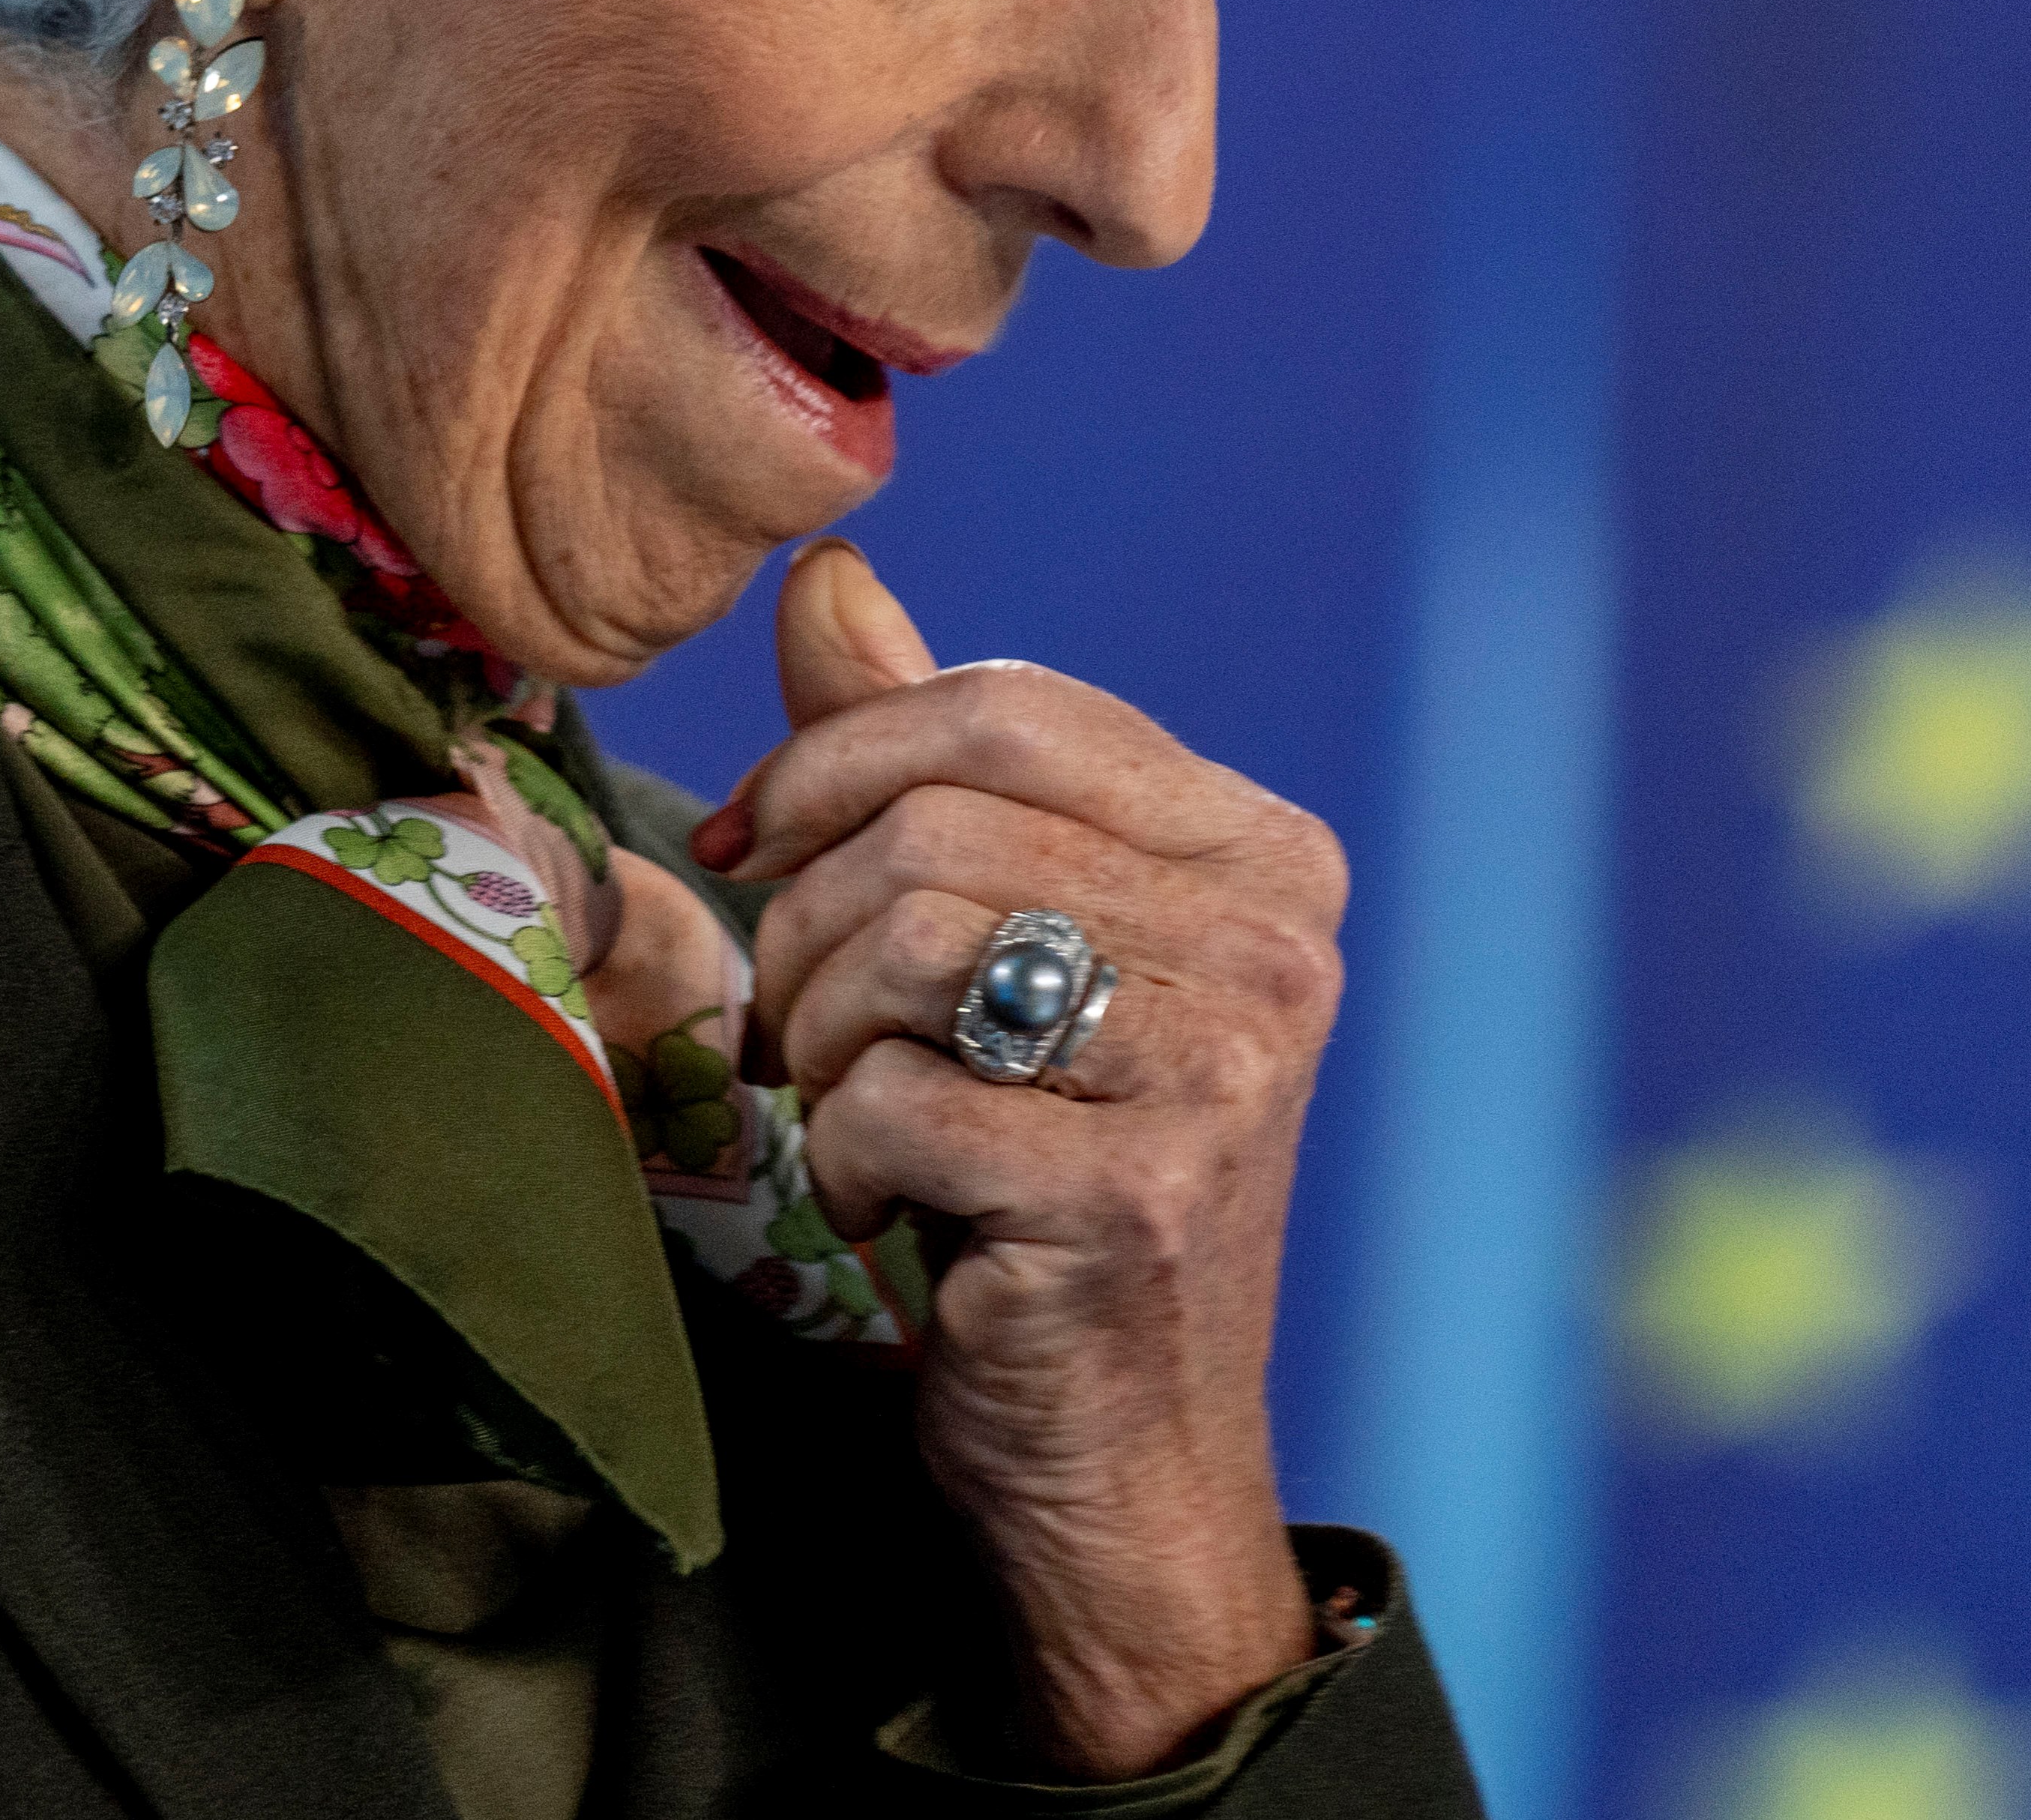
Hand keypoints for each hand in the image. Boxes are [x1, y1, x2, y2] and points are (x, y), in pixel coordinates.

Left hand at [693, 542, 1341, 1778]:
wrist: (1121, 1458)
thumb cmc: (1046, 1177)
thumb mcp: (1004, 946)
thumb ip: (922, 761)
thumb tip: (827, 572)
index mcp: (1264, 852)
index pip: (1003, 705)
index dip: (834, 760)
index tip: (754, 847)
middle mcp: (1277, 946)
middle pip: (936, 824)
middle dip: (811, 931)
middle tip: (806, 1035)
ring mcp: (1223, 1073)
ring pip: (908, 942)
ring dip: (818, 1043)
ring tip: (852, 1113)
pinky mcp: (1138, 1198)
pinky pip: (892, 1100)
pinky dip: (846, 1162)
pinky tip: (898, 1214)